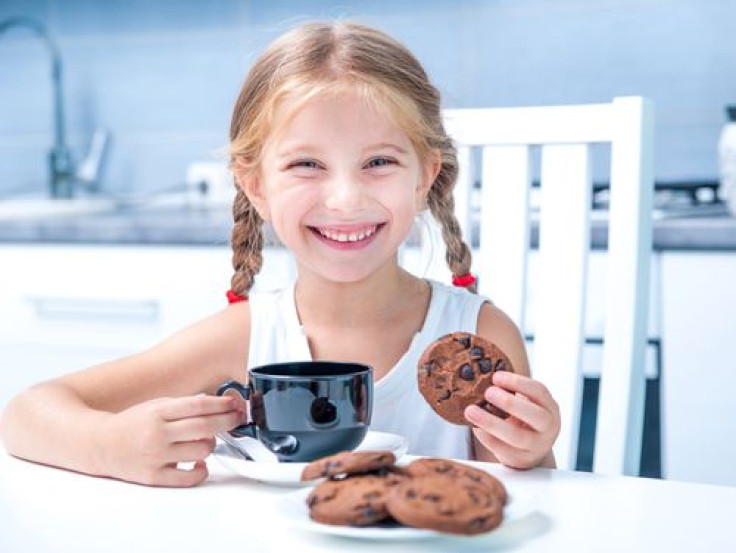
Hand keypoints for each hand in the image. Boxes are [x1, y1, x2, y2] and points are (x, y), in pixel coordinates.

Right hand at [98, 395, 244, 486]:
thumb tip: (214, 403)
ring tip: (206, 441)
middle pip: (204, 427)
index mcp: (158, 412)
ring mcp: (155, 456)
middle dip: (227, 421)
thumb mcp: (154, 405)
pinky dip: (201, 470)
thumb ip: (182, 405)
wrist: (99, 444)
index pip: (198, 405)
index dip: (221, 404)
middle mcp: (157, 433)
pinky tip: (199, 463)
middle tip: (236, 419)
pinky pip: (189, 477)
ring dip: (211, 445)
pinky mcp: (154, 477)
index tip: (234, 404)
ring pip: (201, 451)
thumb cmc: (131, 424)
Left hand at [464, 371, 559, 468]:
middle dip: (510, 403)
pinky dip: (487, 438)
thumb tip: (479, 378)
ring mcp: (537, 447)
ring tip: (470, 411)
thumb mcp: (524, 403)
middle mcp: (549, 427)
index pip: (539, 391)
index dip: (518, 382)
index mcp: (550, 407)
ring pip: (517, 437)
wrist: (530, 450)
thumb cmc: (523, 418)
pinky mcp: (522, 460)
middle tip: (487, 392)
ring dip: (491, 422)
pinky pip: (503, 450)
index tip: (496, 376)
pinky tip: (475, 428)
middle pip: (535, 416)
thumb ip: (509, 392)